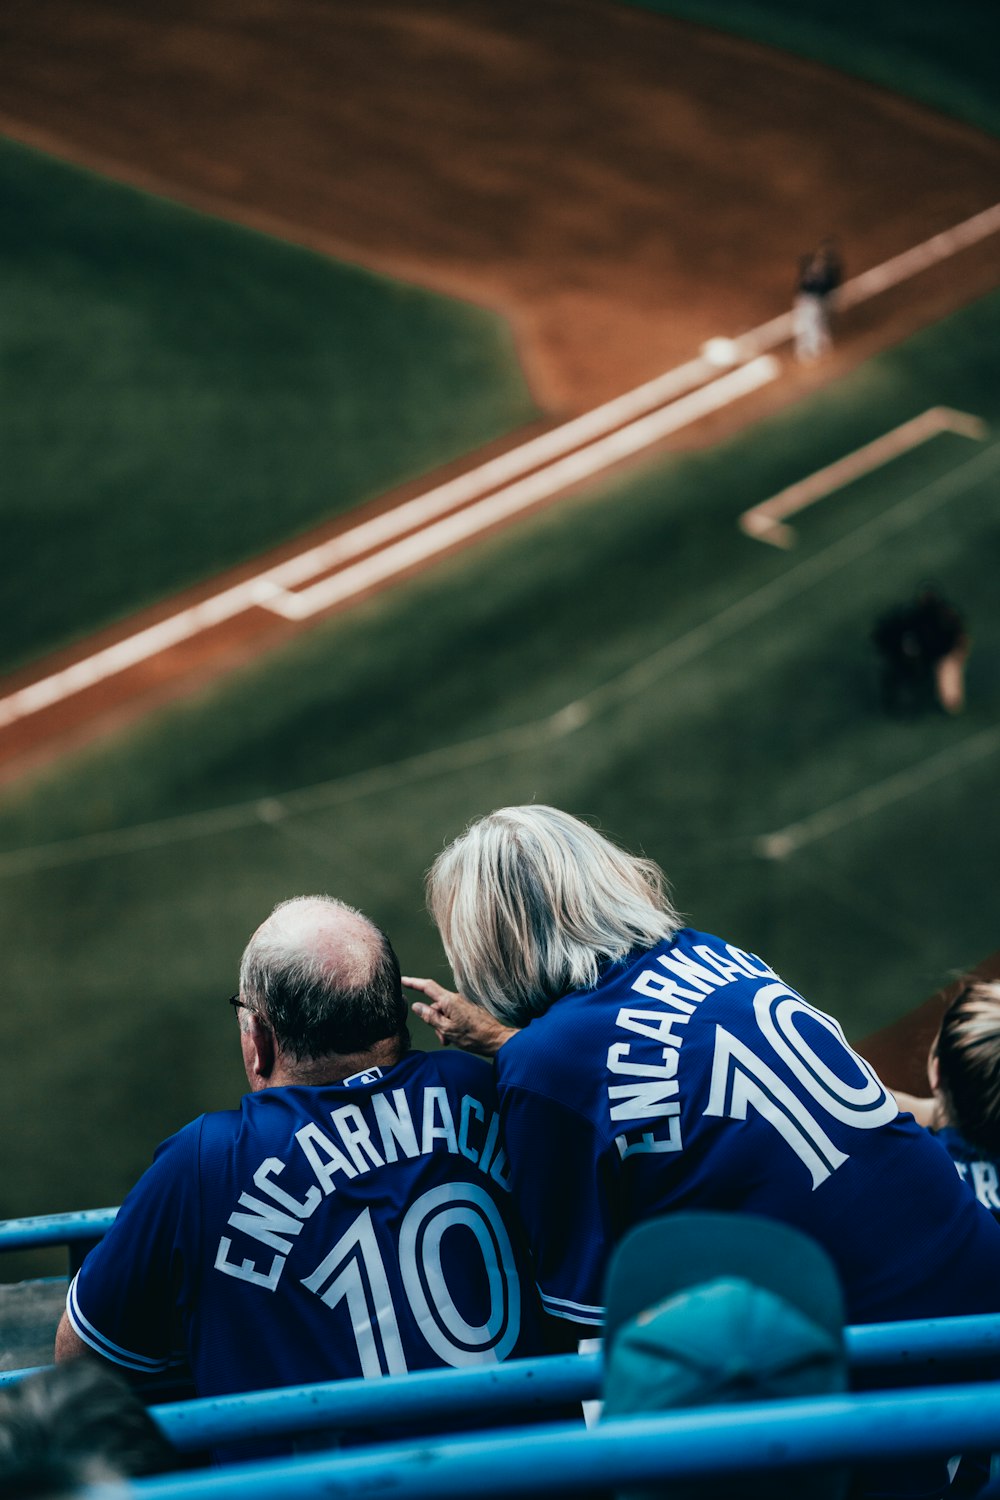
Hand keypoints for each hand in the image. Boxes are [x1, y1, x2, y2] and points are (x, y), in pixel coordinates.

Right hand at [403, 976, 517, 1057]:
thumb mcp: (447, 1030)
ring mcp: (463, 1003)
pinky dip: (451, 1024)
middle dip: (434, 1021)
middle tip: (442, 1038)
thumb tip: (416, 1006)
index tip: (402, 979)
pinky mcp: (468, 1008)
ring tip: (450, 1040)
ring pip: (444, 1012)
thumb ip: (430, 1017)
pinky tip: (457, 1036)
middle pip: (436, 1006)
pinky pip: (453, 1013)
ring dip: (443, 1026)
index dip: (413, 982)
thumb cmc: (473, 1036)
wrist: (496, 1039)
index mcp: (449, 1000)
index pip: (427, 987)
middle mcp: (456, 998)